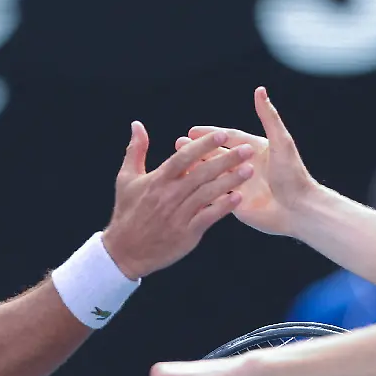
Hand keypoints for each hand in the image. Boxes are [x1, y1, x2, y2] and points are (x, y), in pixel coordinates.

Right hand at [102, 121, 254, 278]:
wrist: (125, 251)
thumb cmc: (127, 212)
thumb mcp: (126, 179)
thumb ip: (135, 150)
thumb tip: (137, 124)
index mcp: (157, 180)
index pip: (183, 158)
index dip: (203, 145)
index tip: (222, 134)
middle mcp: (169, 195)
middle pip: (201, 173)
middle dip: (226, 160)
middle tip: (248, 149)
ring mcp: (179, 215)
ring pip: (208, 194)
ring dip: (230, 181)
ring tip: (250, 170)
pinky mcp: (187, 233)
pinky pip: (208, 217)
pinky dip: (223, 208)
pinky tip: (239, 198)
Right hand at [174, 87, 318, 237]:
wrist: (299, 210)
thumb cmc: (292, 174)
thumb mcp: (280, 142)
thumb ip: (268, 117)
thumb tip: (259, 90)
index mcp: (256, 150)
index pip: (229, 138)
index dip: (210, 134)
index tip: (191, 131)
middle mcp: (247, 166)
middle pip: (217, 155)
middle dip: (198, 150)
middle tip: (178, 144)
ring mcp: (242, 185)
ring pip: (213, 174)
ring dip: (196, 168)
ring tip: (178, 164)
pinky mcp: (238, 204)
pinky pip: (217, 195)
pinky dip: (202, 190)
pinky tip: (186, 188)